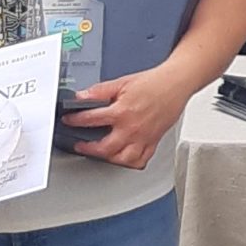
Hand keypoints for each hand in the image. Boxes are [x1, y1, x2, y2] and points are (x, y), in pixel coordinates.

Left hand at [63, 67, 193, 168]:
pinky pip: (141, 160)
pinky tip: (124, 158)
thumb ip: (99, 91)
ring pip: (123, 159)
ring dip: (109, 159)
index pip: (91, 120)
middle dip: (88, 148)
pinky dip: (131, 163)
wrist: (176, 84)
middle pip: (105, 148)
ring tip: (101, 154)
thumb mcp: (121, 82)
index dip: (75, 120)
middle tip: (80, 145)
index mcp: (122, 112)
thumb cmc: (153, 83)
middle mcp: (132, 128)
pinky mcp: (153, 141)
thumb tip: (81, 96)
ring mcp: (144, 137)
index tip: (69, 121)